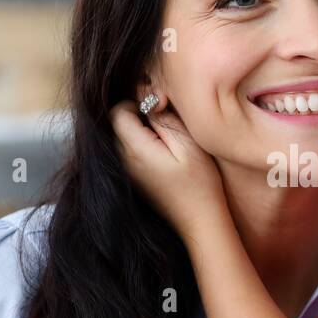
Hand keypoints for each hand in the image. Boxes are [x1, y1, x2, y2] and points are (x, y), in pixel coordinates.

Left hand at [110, 98, 227, 237]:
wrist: (200, 221)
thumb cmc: (200, 183)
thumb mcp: (188, 144)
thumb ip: (164, 118)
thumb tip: (148, 96)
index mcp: (135, 149)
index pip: (118, 111)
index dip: (138, 103)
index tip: (160, 109)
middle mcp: (124, 161)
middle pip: (117, 124)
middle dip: (138, 116)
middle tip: (166, 124)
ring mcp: (127, 172)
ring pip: (122, 137)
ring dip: (140, 131)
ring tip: (167, 141)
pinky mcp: (134, 180)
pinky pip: (129, 153)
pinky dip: (142, 146)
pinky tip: (164, 157)